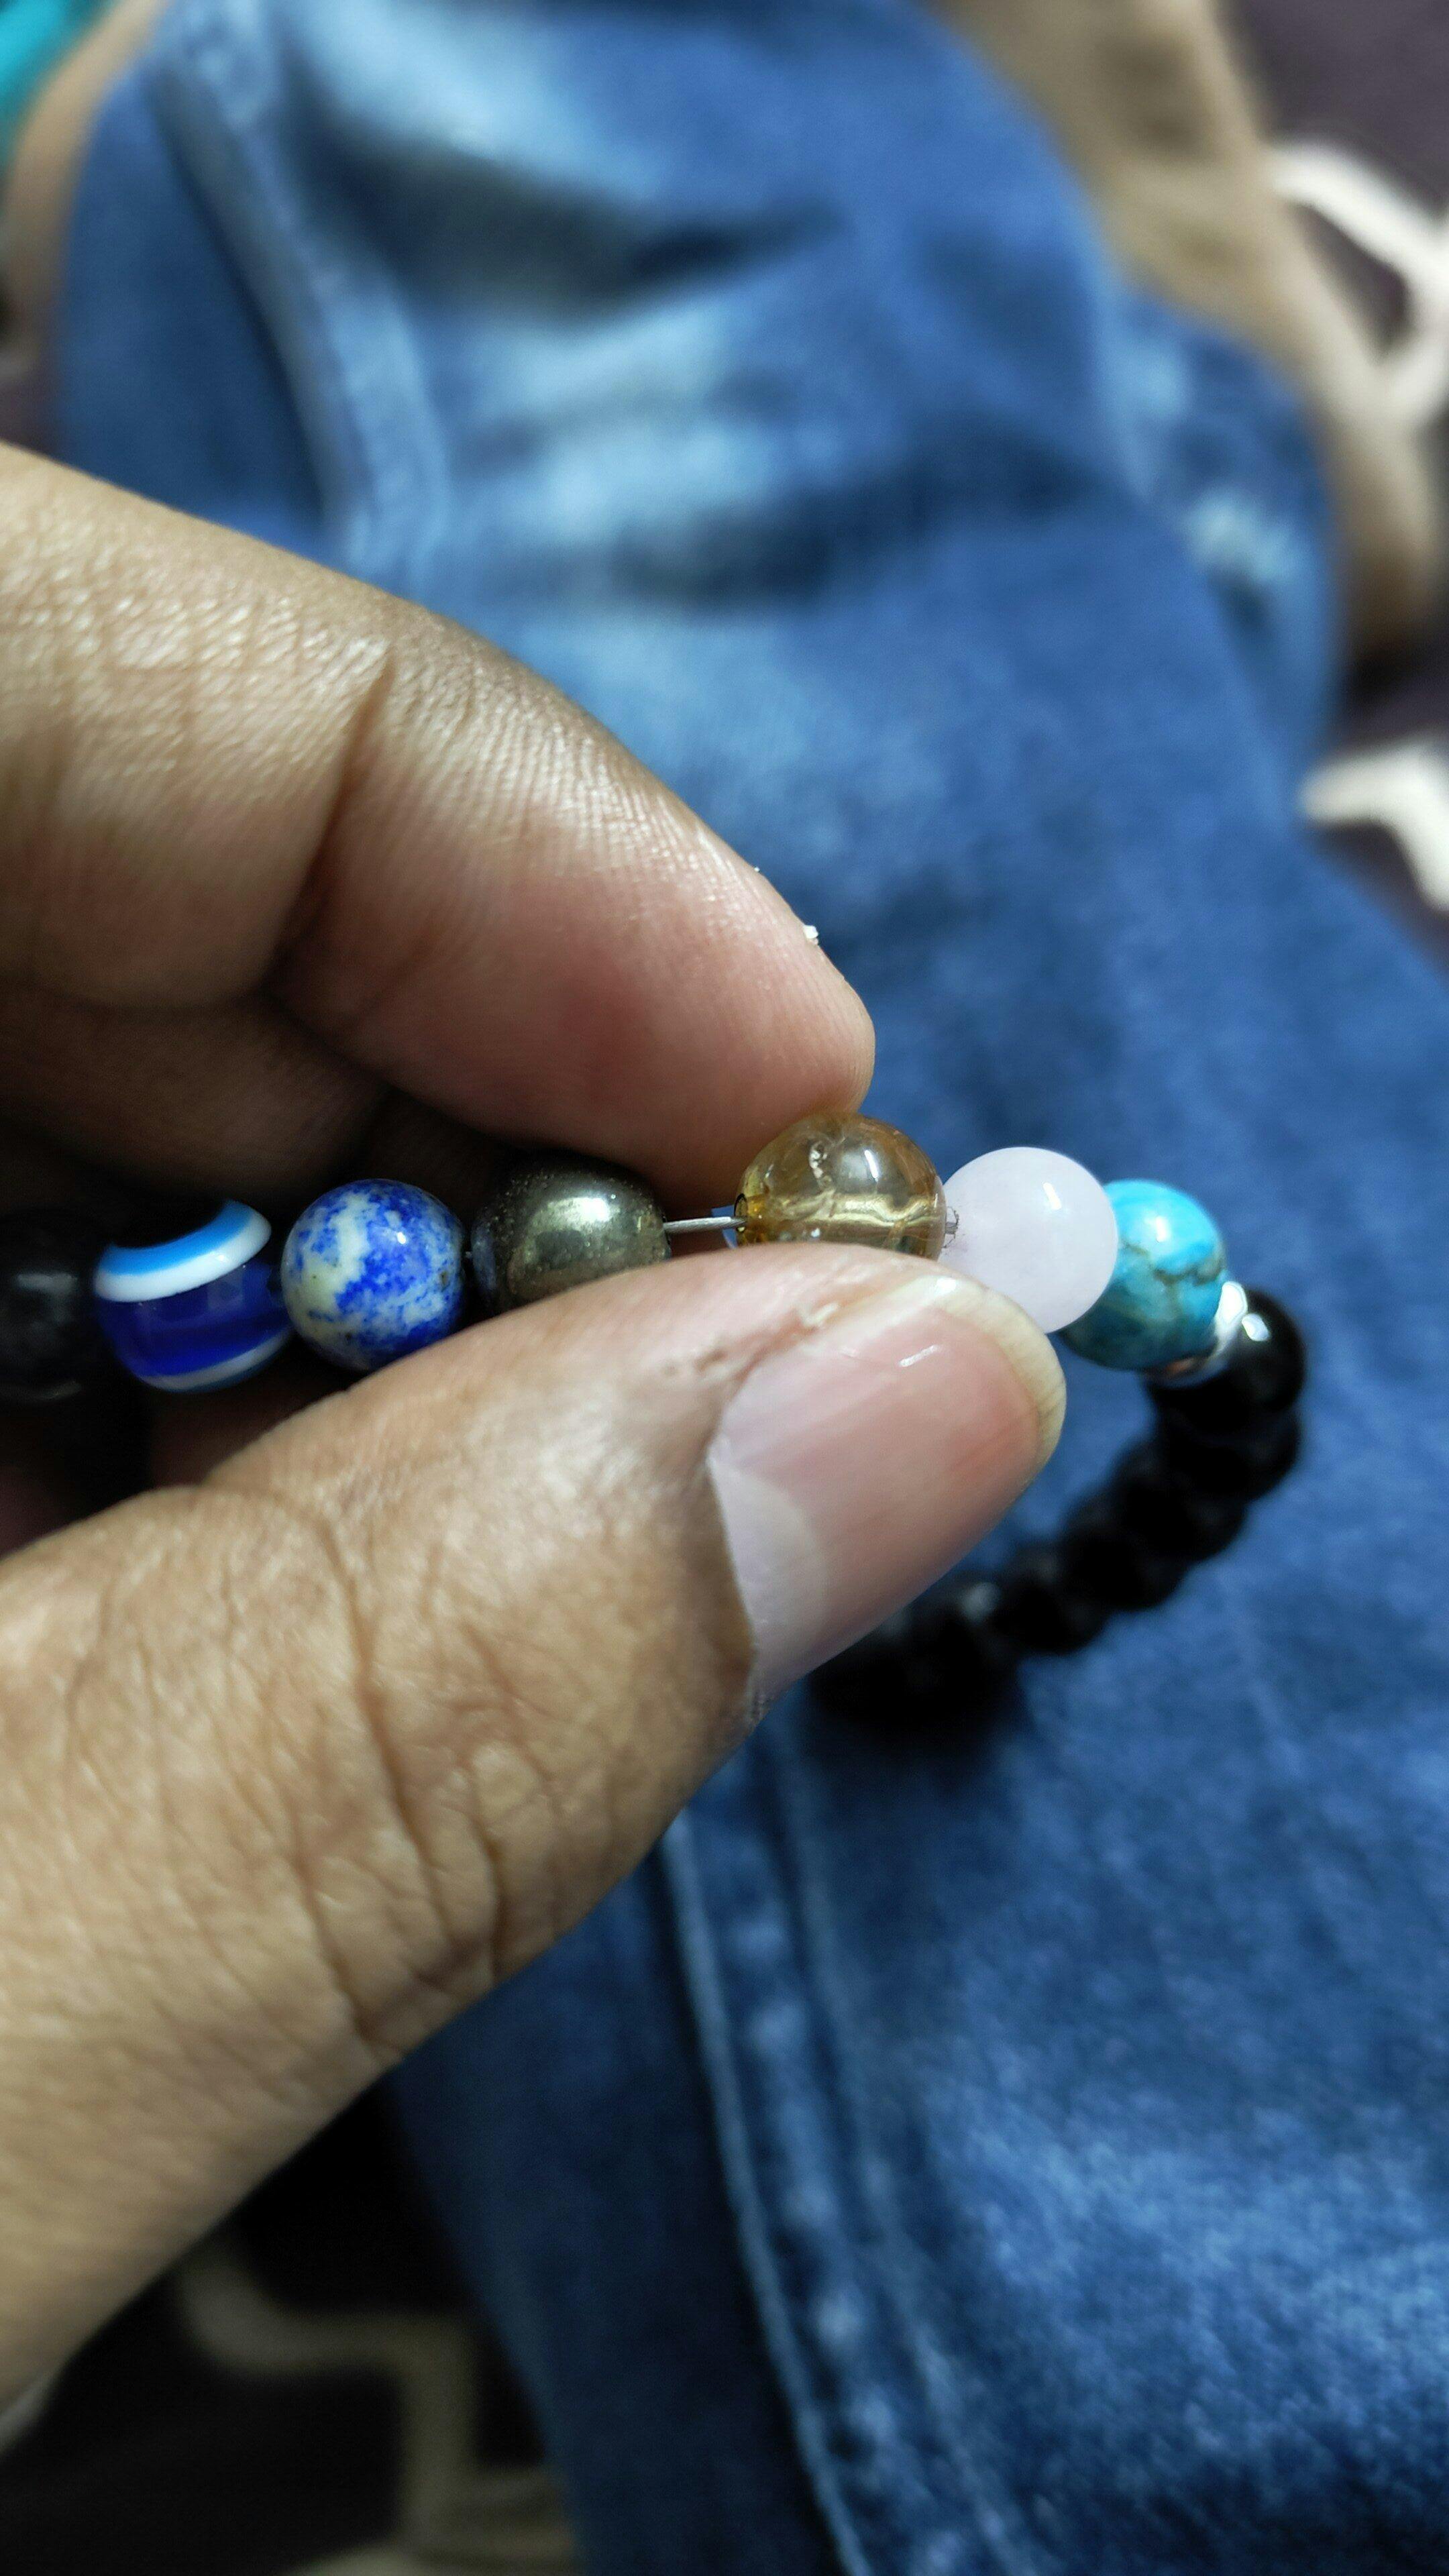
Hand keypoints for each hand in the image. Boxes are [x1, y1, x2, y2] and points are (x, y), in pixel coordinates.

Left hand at [0, 447, 1060, 2395]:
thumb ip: (391, 1720)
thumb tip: (907, 1402)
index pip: (22, 641)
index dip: (473, 825)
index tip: (801, 1107)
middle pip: (31, 795)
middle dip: (430, 1073)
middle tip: (710, 1360)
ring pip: (5, 1023)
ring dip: (302, 1251)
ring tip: (481, 1509)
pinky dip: (135, 1363)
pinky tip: (222, 1563)